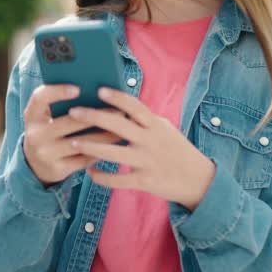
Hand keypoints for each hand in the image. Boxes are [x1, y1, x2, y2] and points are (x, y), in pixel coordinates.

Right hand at [22, 84, 122, 185]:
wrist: (37, 165)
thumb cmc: (49, 131)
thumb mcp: (46, 117)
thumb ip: (61, 104)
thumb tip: (96, 91)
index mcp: (31, 116)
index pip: (40, 98)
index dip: (58, 92)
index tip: (78, 88)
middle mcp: (35, 135)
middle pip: (68, 122)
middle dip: (96, 116)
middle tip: (119, 110)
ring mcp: (46, 154)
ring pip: (81, 142)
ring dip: (105, 135)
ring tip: (123, 127)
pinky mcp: (58, 168)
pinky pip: (85, 158)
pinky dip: (102, 150)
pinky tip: (116, 144)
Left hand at [67, 87, 216, 210]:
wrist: (199, 180)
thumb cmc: (177, 151)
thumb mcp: (165, 130)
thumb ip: (145, 120)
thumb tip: (122, 106)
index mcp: (156, 125)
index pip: (135, 106)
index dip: (117, 97)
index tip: (99, 90)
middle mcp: (151, 140)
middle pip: (118, 125)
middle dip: (94, 117)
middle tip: (74, 111)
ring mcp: (147, 161)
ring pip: (113, 153)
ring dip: (90, 147)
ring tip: (72, 142)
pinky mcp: (145, 181)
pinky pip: (118, 180)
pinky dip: (102, 177)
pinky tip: (90, 172)